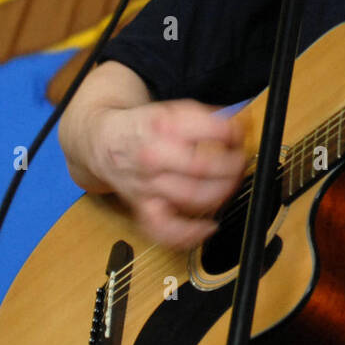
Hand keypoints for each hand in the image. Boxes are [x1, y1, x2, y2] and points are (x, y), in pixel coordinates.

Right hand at [89, 100, 246, 248]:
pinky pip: (166, 229)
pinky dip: (190, 234)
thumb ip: (207, 118)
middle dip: (232, 166)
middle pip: (203, 167)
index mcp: (164, 125)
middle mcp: (154, 156)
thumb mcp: (173, 109)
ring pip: (193, 197)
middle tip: (239, 162)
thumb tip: (239, 129)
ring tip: (228, 185)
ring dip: (221, 194)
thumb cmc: (143, 127)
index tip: (240, 136)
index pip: (211, 131)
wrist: (103, 143)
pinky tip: (208, 226)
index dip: (234, 135)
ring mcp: (148, 185)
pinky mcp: (143, 207)